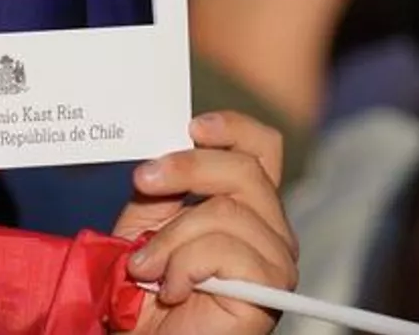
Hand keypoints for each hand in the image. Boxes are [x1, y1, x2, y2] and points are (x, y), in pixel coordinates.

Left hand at [114, 113, 297, 334]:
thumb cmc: (145, 291)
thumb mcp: (147, 222)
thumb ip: (162, 186)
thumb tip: (164, 148)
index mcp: (246, 206)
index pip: (263, 147)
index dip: (234, 128)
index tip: (193, 128)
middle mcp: (271, 229)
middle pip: (246, 169)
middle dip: (186, 168)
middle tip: (143, 182)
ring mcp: (274, 260)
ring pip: (226, 212)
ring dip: (170, 238)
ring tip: (145, 268)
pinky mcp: (267, 290)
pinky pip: (224, 251)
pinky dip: (184, 267)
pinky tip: (172, 290)